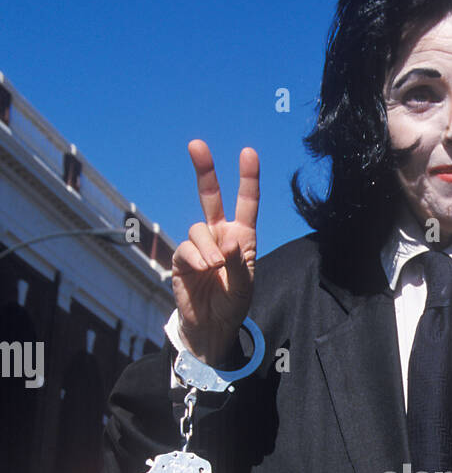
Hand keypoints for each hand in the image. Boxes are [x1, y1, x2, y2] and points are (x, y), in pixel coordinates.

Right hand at [172, 141, 259, 364]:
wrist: (211, 327)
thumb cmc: (233, 304)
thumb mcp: (244, 286)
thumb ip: (239, 262)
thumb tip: (228, 240)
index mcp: (242, 237)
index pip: (246, 203)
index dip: (247, 178)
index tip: (248, 153)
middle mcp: (219, 235)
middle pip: (210, 196)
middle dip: (204, 170)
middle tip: (196, 145)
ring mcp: (199, 246)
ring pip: (198, 228)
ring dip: (208, 247)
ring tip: (216, 267)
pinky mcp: (182, 260)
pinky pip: (185, 248)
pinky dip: (195, 257)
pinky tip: (202, 269)